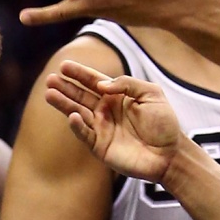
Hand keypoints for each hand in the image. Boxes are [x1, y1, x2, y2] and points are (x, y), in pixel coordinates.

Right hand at [44, 60, 183, 181]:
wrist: (170, 154)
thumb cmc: (164, 123)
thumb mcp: (151, 94)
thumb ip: (127, 84)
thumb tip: (102, 85)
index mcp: (117, 96)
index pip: (94, 81)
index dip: (79, 74)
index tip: (64, 65)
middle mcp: (106, 111)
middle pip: (80, 96)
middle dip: (65, 87)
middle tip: (50, 79)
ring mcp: (101, 129)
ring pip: (77, 113)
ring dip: (63, 104)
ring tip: (49, 94)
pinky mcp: (100, 146)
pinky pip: (85, 134)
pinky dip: (77, 126)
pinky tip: (71, 115)